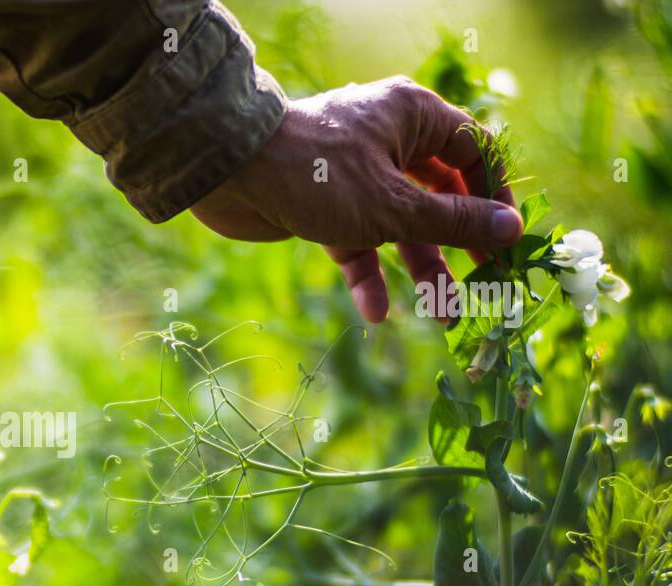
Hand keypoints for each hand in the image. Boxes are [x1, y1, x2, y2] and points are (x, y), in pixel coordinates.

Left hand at [189, 76, 521, 323]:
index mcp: (414, 118)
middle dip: (459, 243)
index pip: (474, 151)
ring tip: (443, 316)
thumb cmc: (318, 175)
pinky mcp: (325, 208)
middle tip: (484, 285)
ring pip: (401, 226)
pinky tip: (376, 312)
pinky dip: (367, 275)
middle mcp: (388, 142)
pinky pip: (358, 244)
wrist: (228, 174)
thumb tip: (510, 228)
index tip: (508, 240)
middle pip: (439, 195)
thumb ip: (452, 221)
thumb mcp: (394, 206)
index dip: (494, 195)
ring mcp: (356, 177)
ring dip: (421, 269)